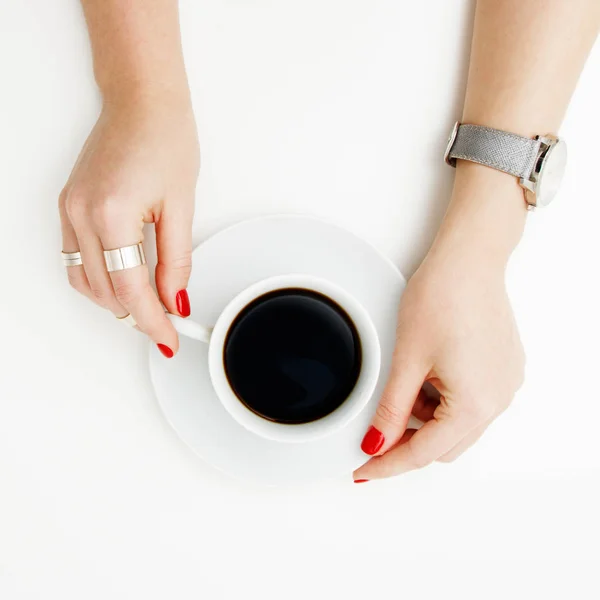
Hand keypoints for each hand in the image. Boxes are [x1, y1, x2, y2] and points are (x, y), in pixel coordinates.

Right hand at [59, 92, 199, 356]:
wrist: (142, 102)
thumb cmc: (164, 139)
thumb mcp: (181, 206)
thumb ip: (176, 261)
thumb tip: (174, 298)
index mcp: (111, 215)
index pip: (131, 290)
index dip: (152, 321)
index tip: (167, 338)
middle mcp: (81, 215)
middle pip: (104, 291)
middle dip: (136, 315)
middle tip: (165, 325)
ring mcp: (69, 210)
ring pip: (84, 281)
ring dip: (115, 301)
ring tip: (148, 307)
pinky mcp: (68, 205)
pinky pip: (74, 259)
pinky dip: (98, 280)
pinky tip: (122, 282)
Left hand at [353, 187, 525, 480]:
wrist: (468, 259)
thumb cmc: (443, 297)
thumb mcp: (407, 359)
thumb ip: (391, 409)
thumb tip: (377, 442)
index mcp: (475, 403)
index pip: (423, 453)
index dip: (388, 465)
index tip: (365, 470)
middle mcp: (498, 399)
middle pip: (444, 445)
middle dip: (408, 440)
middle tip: (378, 425)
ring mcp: (504, 383)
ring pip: (457, 424)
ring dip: (427, 417)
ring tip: (407, 381)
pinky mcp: (503, 368)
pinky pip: (470, 400)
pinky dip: (443, 399)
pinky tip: (427, 372)